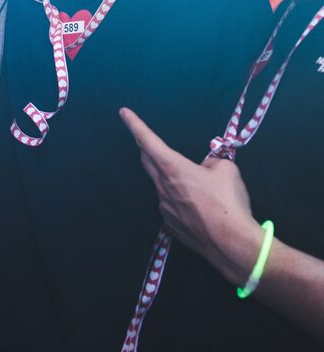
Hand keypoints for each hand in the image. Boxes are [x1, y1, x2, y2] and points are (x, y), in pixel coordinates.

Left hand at [119, 107, 263, 283]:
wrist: (232, 244)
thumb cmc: (228, 202)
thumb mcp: (226, 169)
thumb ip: (212, 162)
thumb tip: (205, 167)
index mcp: (172, 167)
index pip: (147, 140)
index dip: (134, 124)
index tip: (123, 112)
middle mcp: (162, 186)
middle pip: (147, 161)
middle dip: (147, 149)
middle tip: (151, 144)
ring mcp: (164, 207)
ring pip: (162, 185)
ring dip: (172, 179)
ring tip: (198, 188)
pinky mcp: (170, 225)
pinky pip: (171, 206)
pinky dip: (180, 201)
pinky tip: (199, 210)